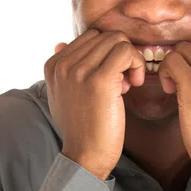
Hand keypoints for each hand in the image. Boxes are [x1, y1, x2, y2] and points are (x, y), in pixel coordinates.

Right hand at [44, 29, 145, 179]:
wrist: (85, 154)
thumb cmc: (80, 127)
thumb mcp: (62, 94)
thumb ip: (62, 69)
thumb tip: (60, 43)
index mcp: (53, 64)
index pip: (90, 36)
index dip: (106, 53)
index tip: (110, 77)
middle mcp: (63, 64)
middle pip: (106, 36)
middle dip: (120, 55)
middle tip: (122, 81)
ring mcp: (79, 71)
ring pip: (118, 40)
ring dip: (130, 60)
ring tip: (127, 85)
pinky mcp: (100, 80)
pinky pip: (126, 52)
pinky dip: (137, 65)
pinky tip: (133, 85)